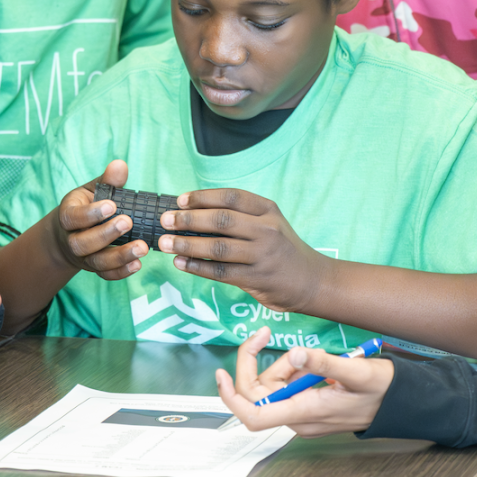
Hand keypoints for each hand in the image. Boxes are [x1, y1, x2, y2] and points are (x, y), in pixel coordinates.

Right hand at [49, 159, 146, 280]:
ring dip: (120, 256)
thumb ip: (106, 180)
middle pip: (83, 243)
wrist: (69, 233)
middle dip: (106, 234)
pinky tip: (138, 264)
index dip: (91, 214)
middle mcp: (72, 240)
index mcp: (68, 216)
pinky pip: (105, 275)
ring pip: (96, 262)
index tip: (112, 206)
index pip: (74, 218)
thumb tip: (120, 165)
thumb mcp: (91, 190)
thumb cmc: (84, 206)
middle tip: (128, 222)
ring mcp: (83, 258)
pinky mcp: (94, 268)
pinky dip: (121, 272)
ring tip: (142, 247)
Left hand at [159, 188, 328, 311]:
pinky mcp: (256, 278)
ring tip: (165, 243)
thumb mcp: (270, 223)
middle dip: (189, 219)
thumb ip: (241, 217)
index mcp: (268, 210)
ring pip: (218, 247)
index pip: (231, 197)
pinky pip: (220, 272)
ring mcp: (262, 255)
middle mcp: (266, 230)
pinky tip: (180, 262)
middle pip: (221, 220)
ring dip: (187, 244)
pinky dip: (197, 267)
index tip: (181, 200)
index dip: (203, 196)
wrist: (311, 280)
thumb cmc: (282, 248)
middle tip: (166, 220)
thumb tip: (194, 213)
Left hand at [214, 326, 391, 436]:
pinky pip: (285, 389)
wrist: (399, 403)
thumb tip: (295, 353)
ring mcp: (302, 415)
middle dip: (258, 363)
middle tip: (265, 335)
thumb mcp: (356, 371)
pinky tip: (310, 363)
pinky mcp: (306, 408)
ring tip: (309, 356)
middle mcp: (298, 418)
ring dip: (280, 365)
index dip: (231, 396)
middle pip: (257, 395)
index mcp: (305, 412)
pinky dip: (290, 370)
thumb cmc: (381, 390)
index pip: (254, 415)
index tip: (220, 373)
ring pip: (271, 388)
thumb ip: (324, 363)